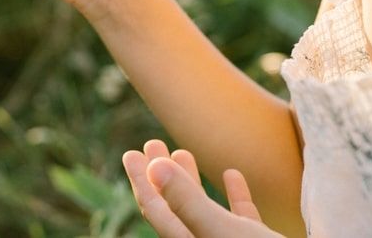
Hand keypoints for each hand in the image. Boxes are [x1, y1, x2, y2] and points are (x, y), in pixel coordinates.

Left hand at [122, 140, 281, 237]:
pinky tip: (231, 173)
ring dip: (191, 182)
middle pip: (175, 208)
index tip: (131, 153)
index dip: (141, 180)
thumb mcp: (222, 231)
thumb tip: (152, 167)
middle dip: (161, 175)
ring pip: (204, 212)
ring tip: (181, 152)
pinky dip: (234, 196)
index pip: (156, 211)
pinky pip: (241, 219)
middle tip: (153, 144)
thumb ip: (188, 202)